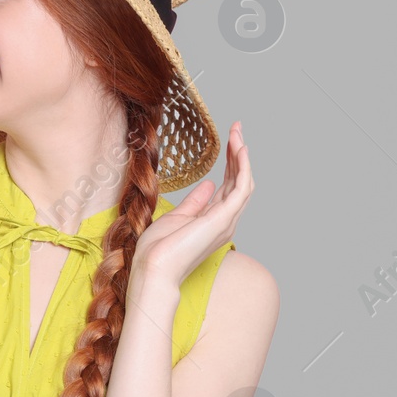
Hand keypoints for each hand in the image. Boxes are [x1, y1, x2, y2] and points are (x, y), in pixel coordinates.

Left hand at [132, 121, 252, 291]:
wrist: (153, 268)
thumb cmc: (160, 249)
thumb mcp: (177, 217)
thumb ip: (195, 202)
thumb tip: (208, 184)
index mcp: (214, 220)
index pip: (228, 186)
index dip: (230, 162)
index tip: (229, 141)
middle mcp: (225, 221)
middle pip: (239, 181)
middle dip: (238, 154)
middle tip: (237, 129)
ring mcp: (226, 221)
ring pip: (243, 182)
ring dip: (242, 156)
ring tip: (238, 133)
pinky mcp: (223, 219)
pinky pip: (241, 188)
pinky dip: (242, 167)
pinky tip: (239, 149)